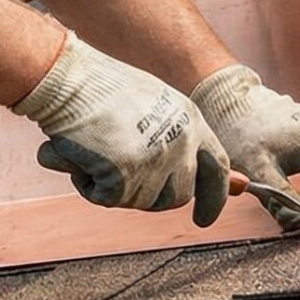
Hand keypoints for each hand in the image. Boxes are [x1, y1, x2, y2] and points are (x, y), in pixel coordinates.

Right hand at [14, 33, 232, 224]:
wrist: (66, 79)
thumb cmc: (101, 87)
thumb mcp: (153, 107)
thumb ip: (182, 142)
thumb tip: (233, 183)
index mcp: (190, 121)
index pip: (216, 169)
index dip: (213, 198)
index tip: (203, 219)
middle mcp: (179, 142)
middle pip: (176, 196)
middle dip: (149, 196)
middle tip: (118, 171)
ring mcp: (153, 161)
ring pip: (137, 201)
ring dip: (111, 184)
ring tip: (96, 145)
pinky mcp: (123, 177)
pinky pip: (104, 198)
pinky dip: (86, 181)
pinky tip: (79, 151)